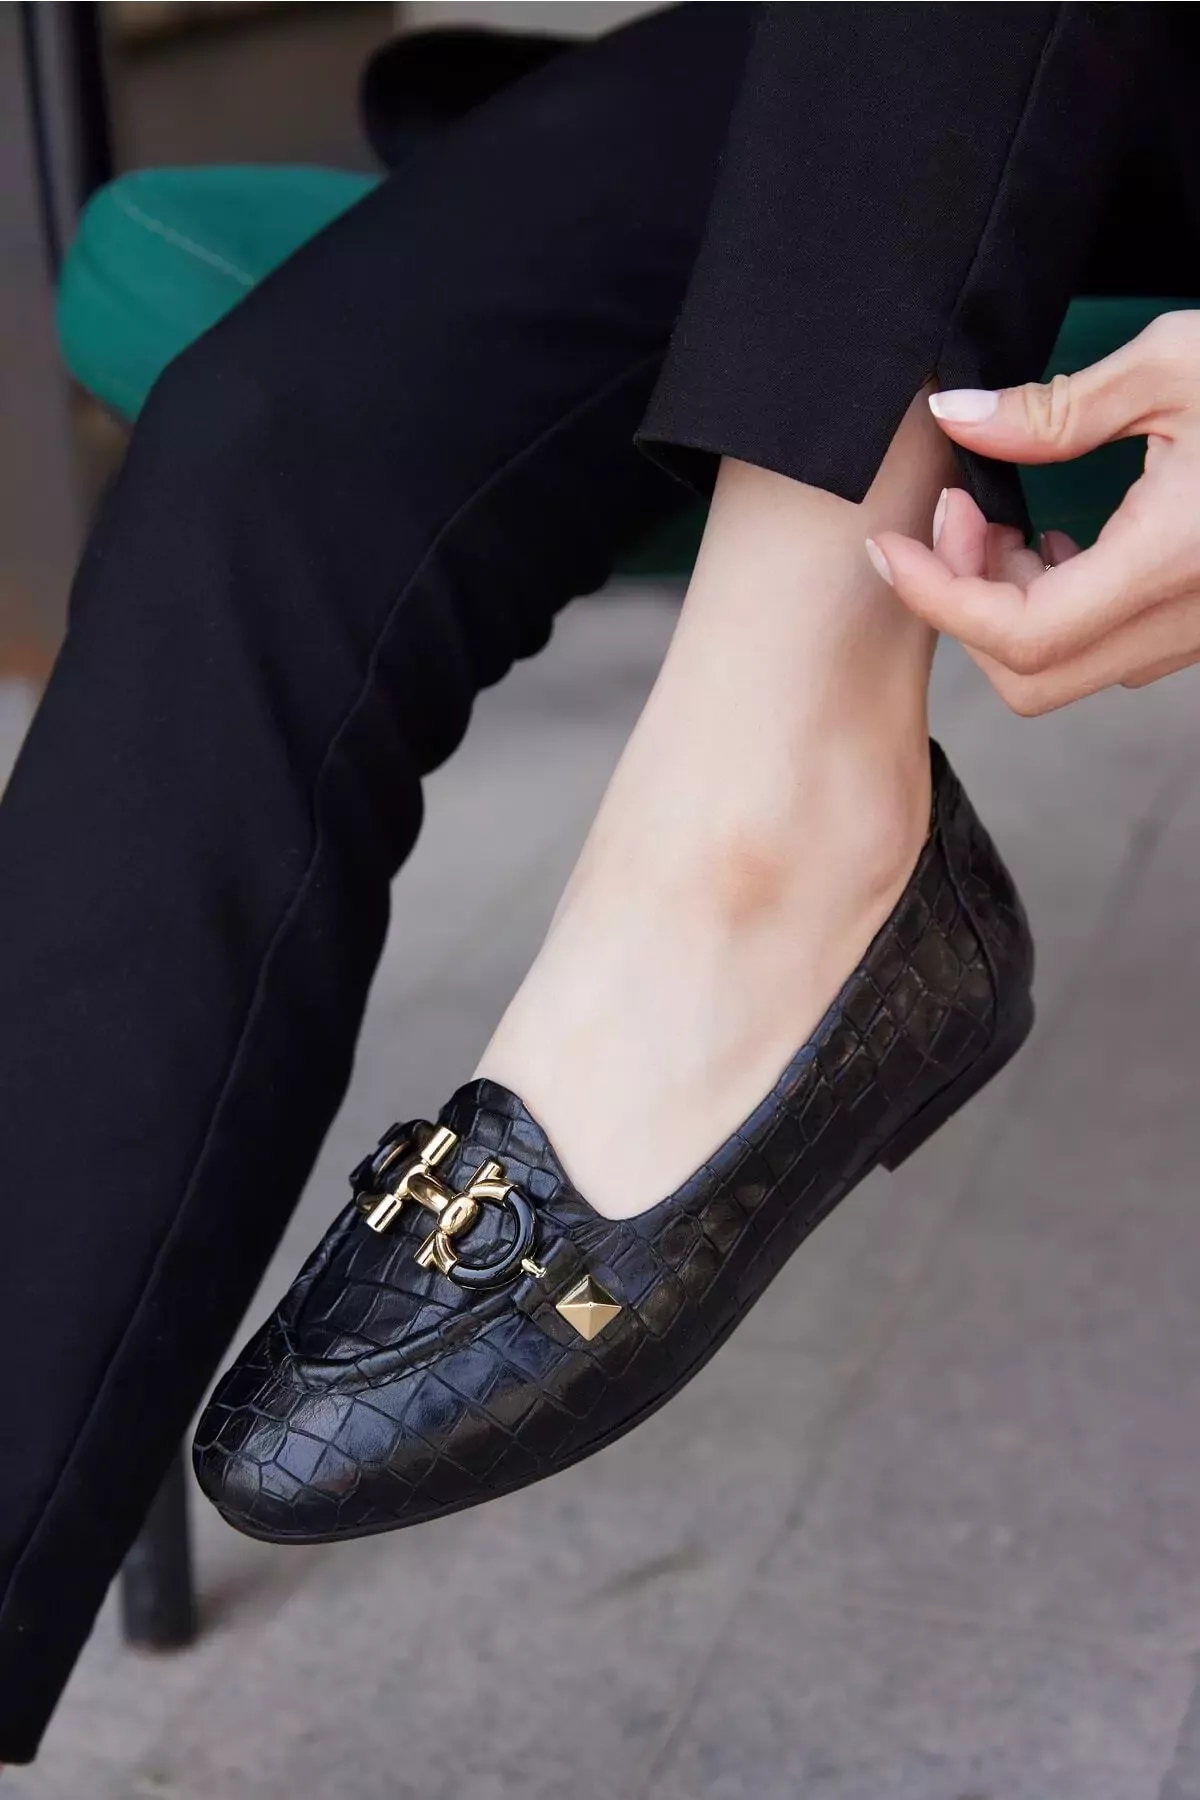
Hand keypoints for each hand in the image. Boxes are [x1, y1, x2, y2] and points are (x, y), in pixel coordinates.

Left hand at [867, 310, 1199, 713]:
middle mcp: (1188, 618)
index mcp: (1174, 560)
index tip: (892, 546)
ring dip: (1010, 605)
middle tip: (961, 513)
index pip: (1016, 632)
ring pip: (1066, 669)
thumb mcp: (1177, 361)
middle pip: (1029, 677)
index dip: (936, 597)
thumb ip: (1056, 407)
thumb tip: (957, 417)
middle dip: (969, 604)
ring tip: (1008, 516)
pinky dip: (1057, 606)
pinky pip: (1109, 648)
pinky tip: (1063, 537)